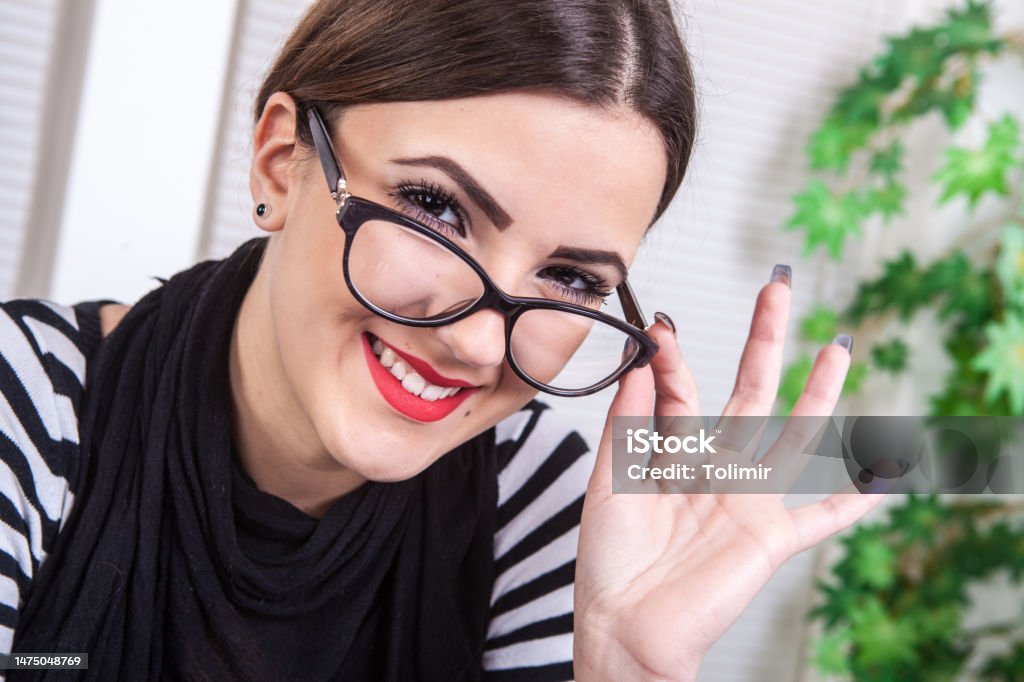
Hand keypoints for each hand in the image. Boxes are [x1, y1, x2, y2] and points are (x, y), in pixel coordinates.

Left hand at [573, 270, 884, 680]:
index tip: (660, 326)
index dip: (671, 359)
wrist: (625, 629)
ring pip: (794, 438)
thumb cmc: (609, 562)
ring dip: (819, 394)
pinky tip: (886, 475)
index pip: (681, 392)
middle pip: (749, 392)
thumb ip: (627, 424)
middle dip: (764, 340)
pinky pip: (822, 519)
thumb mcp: (608, 482)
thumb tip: (639, 362)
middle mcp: (715, 470)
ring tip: (839, 349)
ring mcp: (747, 502)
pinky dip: (856, 500)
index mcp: (672, 456)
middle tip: (777, 287)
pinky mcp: (769, 541)